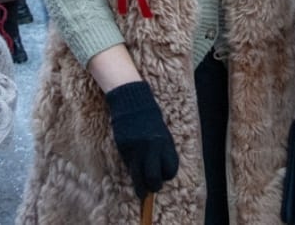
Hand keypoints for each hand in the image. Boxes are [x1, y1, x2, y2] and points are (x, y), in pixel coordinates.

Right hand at [105, 81, 179, 197]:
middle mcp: (151, 148)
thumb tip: (160, 171)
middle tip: (152, 188)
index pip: (170, 170)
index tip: (163, 176)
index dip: (167, 176)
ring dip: (141, 186)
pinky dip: (132, 170)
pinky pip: (129, 166)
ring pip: (138, 177)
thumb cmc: (150, 118)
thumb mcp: (162, 133)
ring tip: (142, 191)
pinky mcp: (124, 149)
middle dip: (154, 186)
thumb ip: (162, 151)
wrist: (132, 102)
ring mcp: (136, 149)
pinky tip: (133, 169)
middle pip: (154, 178)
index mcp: (165, 143)